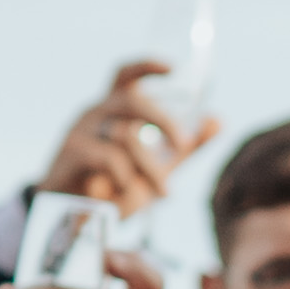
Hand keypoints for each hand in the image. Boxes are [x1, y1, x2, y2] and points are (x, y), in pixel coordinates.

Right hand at [31, 59, 218, 220]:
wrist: (71, 221)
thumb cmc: (111, 188)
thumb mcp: (154, 166)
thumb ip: (184, 147)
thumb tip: (218, 120)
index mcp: (113, 111)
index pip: (126, 75)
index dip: (147, 67)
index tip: (173, 68)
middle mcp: (96, 113)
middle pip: (132, 99)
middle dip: (163, 120)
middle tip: (185, 144)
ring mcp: (81, 131)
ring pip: (126, 136)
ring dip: (151, 168)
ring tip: (163, 194)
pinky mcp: (71, 153)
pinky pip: (108, 157)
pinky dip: (125, 178)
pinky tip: (127, 195)